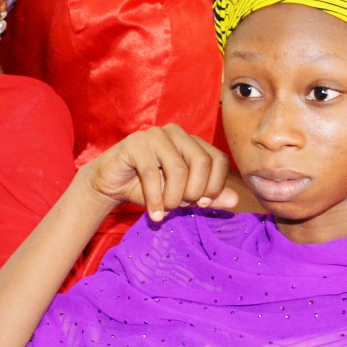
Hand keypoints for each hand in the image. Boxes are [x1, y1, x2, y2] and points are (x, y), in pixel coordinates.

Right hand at [84, 124, 237, 220]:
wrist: (112, 184)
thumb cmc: (148, 188)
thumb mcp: (181, 195)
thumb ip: (207, 196)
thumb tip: (235, 200)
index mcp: (192, 141)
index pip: (218, 159)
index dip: (214, 185)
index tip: (202, 204)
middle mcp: (177, 133)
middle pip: (202, 162)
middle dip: (194, 192)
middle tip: (180, 207)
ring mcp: (155, 135)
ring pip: (178, 169)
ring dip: (173, 198)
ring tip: (165, 211)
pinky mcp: (135, 143)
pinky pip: (152, 173)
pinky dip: (155, 199)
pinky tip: (154, 214)